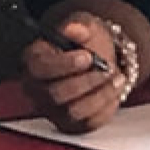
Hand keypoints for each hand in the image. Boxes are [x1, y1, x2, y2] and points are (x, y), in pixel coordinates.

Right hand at [19, 13, 128, 133]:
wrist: (100, 59)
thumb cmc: (86, 43)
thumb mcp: (85, 26)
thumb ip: (78, 25)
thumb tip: (71, 27)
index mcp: (34, 61)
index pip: (40, 68)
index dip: (64, 64)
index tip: (87, 57)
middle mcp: (37, 89)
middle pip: (56, 94)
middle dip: (87, 80)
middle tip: (106, 68)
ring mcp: (52, 110)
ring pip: (73, 112)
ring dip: (100, 93)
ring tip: (116, 77)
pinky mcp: (70, 124)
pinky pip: (88, 123)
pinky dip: (106, 106)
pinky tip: (113, 90)